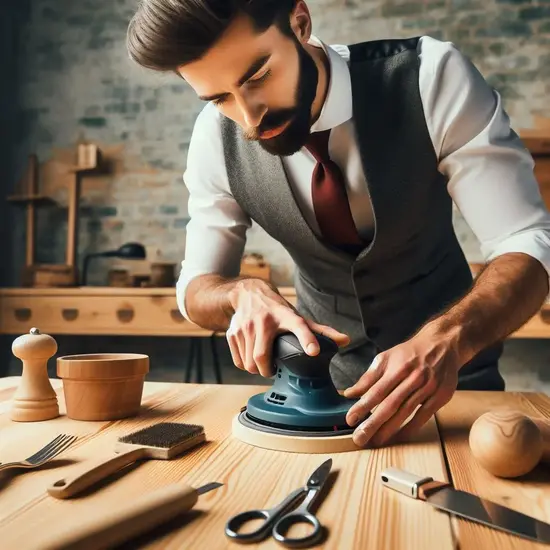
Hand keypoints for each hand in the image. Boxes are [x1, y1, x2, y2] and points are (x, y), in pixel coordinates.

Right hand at [226, 279, 349, 376]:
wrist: (247, 293)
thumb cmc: (276, 309)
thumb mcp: (297, 317)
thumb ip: (320, 331)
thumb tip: (345, 341)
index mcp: (286, 316)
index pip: (299, 326)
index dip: (307, 340)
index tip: (314, 351)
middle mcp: (264, 320)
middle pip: (261, 357)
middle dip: (267, 371)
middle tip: (273, 370)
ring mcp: (246, 326)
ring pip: (248, 363)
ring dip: (256, 370)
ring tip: (263, 364)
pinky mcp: (233, 332)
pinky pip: (238, 361)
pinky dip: (245, 365)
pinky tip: (250, 358)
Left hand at [343, 326, 460, 447]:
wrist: (442, 345)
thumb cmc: (410, 353)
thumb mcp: (386, 358)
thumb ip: (368, 377)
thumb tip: (350, 393)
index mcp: (397, 367)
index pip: (376, 391)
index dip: (363, 406)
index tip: (350, 419)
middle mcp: (412, 378)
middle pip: (390, 404)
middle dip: (373, 423)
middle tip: (360, 438)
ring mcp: (428, 388)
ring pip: (406, 412)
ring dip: (389, 429)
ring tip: (376, 440)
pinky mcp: (440, 396)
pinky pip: (424, 416)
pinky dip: (411, 427)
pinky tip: (399, 436)